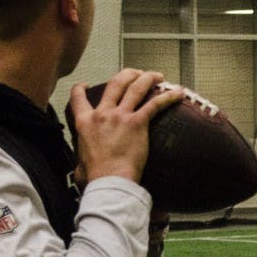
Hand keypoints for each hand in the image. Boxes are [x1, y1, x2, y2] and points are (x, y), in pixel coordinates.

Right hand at [68, 69, 183, 182]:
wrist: (109, 182)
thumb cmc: (96, 178)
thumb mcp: (80, 165)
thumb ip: (81, 160)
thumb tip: (82, 169)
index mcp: (85, 123)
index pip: (78, 98)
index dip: (82, 89)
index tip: (86, 85)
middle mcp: (102, 114)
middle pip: (115, 84)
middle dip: (127, 75)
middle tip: (136, 74)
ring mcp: (120, 116)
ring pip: (135, 88)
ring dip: (147, 78)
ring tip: (157, 76)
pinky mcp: (137, 123)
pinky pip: (155, 105)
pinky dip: (168, 97)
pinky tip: (178, 92)